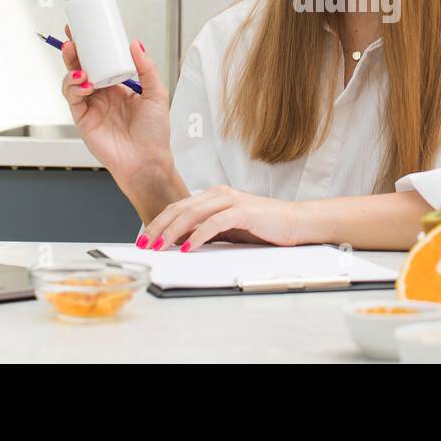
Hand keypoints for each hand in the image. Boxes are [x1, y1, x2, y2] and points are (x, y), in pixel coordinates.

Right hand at [61, 25, 174, 197]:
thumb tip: (135, 43)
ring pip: (72, 80)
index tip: (85, 28)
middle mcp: (102, 94)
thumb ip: (147, 69)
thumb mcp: (156, 94)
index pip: (101, 60)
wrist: (147, 161)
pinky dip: (74, 87)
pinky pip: (73, 98)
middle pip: (82, 66)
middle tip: (73, 37)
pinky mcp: (82, 119)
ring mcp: (91, 106)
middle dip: (74, 51)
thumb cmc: (154, 133)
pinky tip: (84, 82)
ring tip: (78, 62)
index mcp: (119, 86)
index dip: (92, 45)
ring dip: (72, 68)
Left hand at [138, 186, 302, 251]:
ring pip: (193, 214)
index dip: (158, 222)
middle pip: (180, 209)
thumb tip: (179, 241)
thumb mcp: (228, 230)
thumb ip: (205, 231)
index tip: (144, 238)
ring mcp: (231, 200)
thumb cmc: (264, 226)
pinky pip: (215, 223)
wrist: (296, 222)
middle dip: (159, 227)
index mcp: (213, 196)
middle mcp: (219, 194)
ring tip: (160, 246)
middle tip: (145, 244)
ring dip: (173, 231)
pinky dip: (198, 235)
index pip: (178, 207)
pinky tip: (188, 246)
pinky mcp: (243, 211)